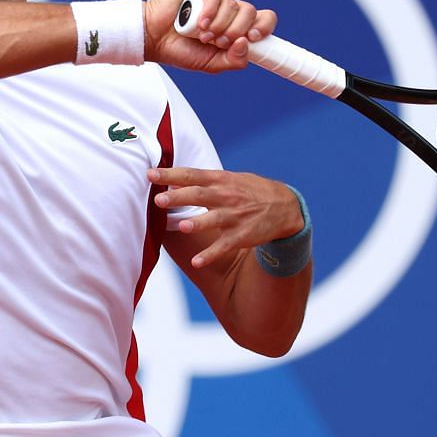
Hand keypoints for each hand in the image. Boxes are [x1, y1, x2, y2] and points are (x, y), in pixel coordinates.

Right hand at [141, 0, 276, 72]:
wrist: (152, 41)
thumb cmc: (178, 50)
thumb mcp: (211, 64)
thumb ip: (233, 60)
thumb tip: (246, 43)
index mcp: (234, 26)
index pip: (263, 19)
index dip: (264, 27)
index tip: (254, 39)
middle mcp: (226, 9)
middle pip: (250, 12)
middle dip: (236, 31)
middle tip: (217, 42)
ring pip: (233, 5)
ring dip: (219, 26)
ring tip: (201, 35)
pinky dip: (210, 12)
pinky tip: (199, 24)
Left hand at [148, 167, 303, 268]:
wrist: (286, 206)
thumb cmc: (250, 190)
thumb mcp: (230, 179)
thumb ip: (203, 180)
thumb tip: (172, 179)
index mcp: (220, 180)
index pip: (191, 175)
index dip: (170, 174)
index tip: (150, 174)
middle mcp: (226, 197)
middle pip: (199, 195)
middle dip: (179, 197)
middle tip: (159, 200)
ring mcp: (234, 217)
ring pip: (213, 220)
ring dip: (198, 223)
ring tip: (182, 226)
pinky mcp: (241, 236)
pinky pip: (223, 246)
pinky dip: (210, 255)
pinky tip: (196, 263)